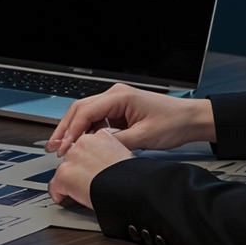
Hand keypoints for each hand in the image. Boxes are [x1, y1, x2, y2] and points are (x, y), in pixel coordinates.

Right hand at [46, 84, 214, 156]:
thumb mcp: (144, 137)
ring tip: (63, 148)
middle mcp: (115, 95)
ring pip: (86, 115)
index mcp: (119, 96)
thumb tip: (96, 149)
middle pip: (80, 110)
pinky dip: (87, 132)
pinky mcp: (120, 111)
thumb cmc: (173, 123)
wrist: (190, 119)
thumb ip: (117, 142)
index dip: (72, 131)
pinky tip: (82, 145)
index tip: (64, 147)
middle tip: (54, 147)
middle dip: (66, 129)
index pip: (85, 111)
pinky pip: (97, 120)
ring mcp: (117, 102)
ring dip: (74, 131)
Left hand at [48, 128, 131, 209]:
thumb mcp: (126, 157)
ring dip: (70, 181)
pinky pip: (54, 187)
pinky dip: (59, 195)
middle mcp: (85, 142)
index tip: (90, 167)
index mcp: (102, 136)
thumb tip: (109, 163)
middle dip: (78, 169)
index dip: (88, 159)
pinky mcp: (65, 174)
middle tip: (87, 181)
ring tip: (79, 192)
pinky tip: (65, 199)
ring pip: (64, 170)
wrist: (131, 189)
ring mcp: (73, 158)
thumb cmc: (133, 178)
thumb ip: (112, 154)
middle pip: (73, 156)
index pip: (87, 144)